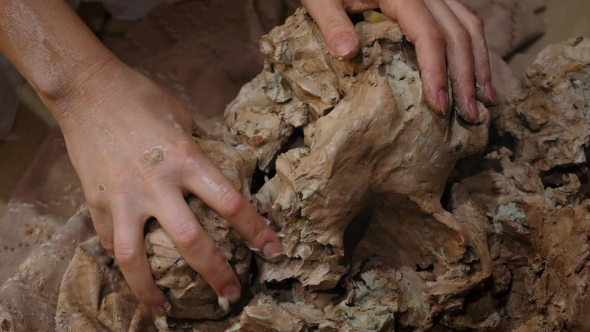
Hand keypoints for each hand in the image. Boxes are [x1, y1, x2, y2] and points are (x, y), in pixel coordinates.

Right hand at [55, 59, 281, 314]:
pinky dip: (124, 262)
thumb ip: (203, 149)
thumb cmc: (142, 97)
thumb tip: (224, 168)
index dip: (256, 230)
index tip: (272, 250)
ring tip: (165, 309)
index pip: (231, 203)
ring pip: (137, 258)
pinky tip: (134, 275)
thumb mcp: (184, 118)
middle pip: (192, 242)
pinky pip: (111, 241)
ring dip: (152, 290)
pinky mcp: (96, 200)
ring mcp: (123, 196)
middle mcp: (157, 183)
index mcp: (186, 159)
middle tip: (231, 294)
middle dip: (216, 273)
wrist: (87, 89)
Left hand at [301, 0, 493, 122]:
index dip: (437, 71)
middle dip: (465, 77)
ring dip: (479, 64)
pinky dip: (473, 49)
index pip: (429, 34)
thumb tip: (347, 52)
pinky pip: (463, 21)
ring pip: (469, 25)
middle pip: (457, 33)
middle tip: (470, 115)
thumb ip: (332, 23)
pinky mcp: (435, 1)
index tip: (439, 105)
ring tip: (485, 101)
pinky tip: (476, 75)